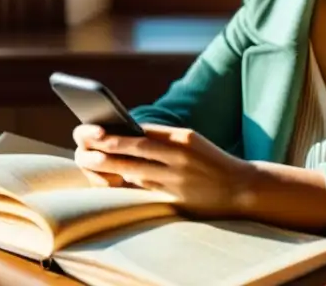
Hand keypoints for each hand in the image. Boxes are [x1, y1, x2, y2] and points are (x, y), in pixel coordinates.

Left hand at [73, 123, 257, 217]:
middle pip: (134, 149)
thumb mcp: (191, 142)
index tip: (94, 128)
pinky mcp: (177, 196)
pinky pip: (145, 188)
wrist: (241, 187)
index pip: (142, 131)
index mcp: (182, 136)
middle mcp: (179, 155)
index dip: (116, 131)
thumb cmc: (211, 161)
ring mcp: (177, 177)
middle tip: (83, 144)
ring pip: (135, 170)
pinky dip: (127, 182)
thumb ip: (162, 139)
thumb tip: (127, 137)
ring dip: (109, 166)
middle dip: (106, 146)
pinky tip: (111, 179)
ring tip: (88, 160)